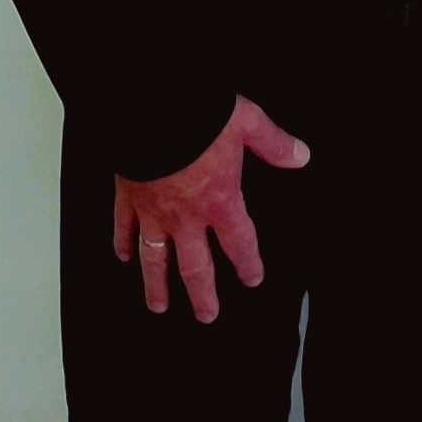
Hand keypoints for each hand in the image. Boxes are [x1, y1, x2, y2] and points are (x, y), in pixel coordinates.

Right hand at [113, 94, 309, 322]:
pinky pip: (123, 227)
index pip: (239, 242)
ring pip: (155, 258)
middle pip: (195, 267)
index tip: (252, 278)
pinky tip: (122, 257)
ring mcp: (153, 210)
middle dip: (202, 295)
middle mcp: (186, 215)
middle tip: (207, 316)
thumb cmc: (198, 114)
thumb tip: (300, 155)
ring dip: (157, 285)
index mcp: (219, 200)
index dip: (248, 263)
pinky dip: (121, 243)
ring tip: (159, 307)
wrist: (148, 105)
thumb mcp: (247, 122)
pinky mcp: (128, 197)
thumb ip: (273, 143)